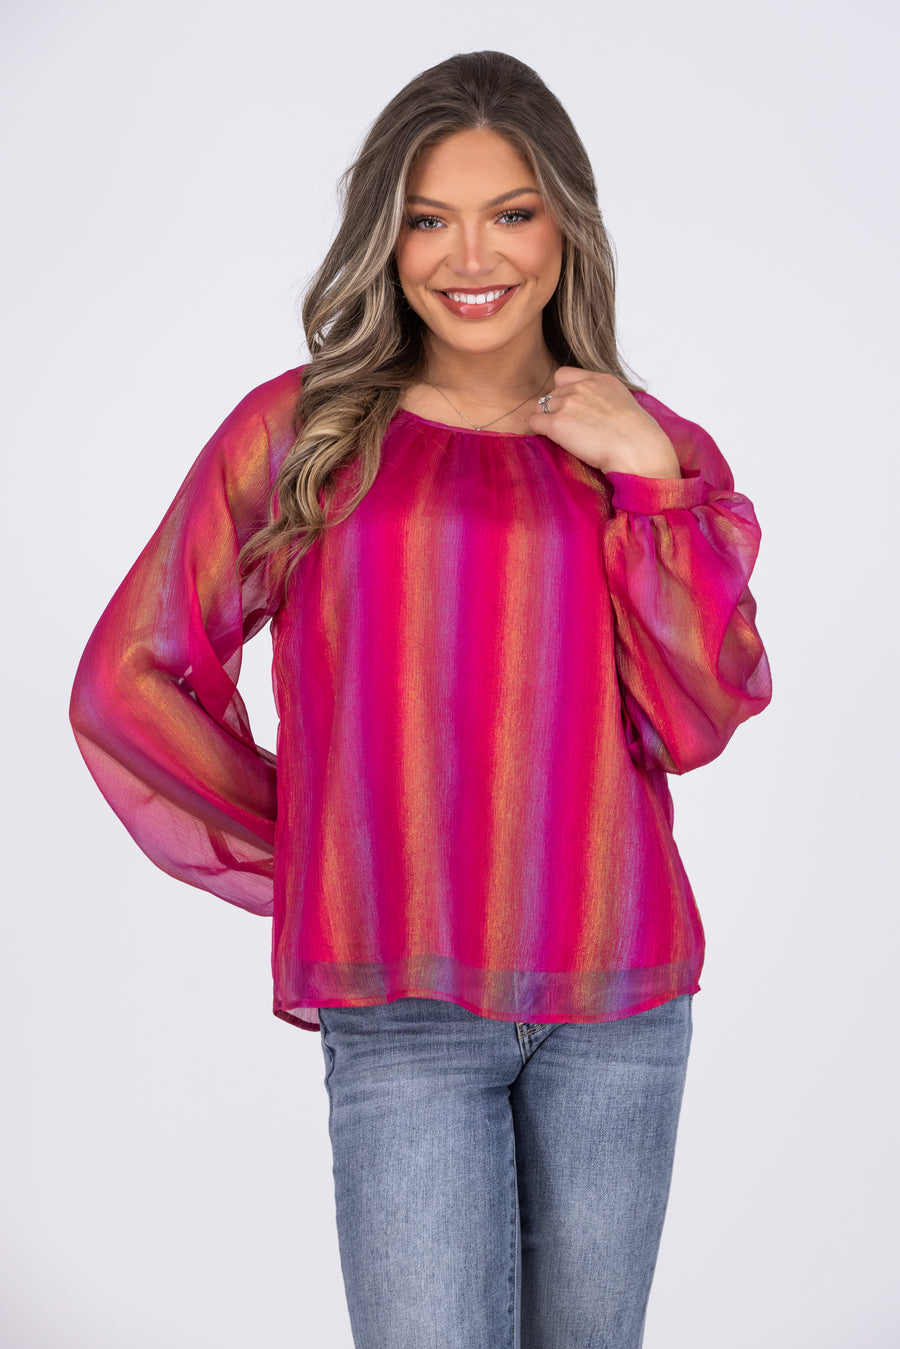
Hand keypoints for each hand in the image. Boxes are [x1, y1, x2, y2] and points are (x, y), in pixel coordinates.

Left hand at [527, 367, 681, 478]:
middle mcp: (581, 387)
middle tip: (570, 429)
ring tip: (564, 437)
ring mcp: (568, 403)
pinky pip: (534, 422)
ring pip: (542, 407)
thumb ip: (604, 399)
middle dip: (557, 409)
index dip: (564, 392)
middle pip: (552, 394)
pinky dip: (539, 431)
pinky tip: (553, 440)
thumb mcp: (624, 403)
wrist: (637, 450)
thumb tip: (593, 412)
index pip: (564, 376)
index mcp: (599, 379)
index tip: (572, 408)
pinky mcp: (557, 423)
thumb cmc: (637, 436)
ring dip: (548, 420)